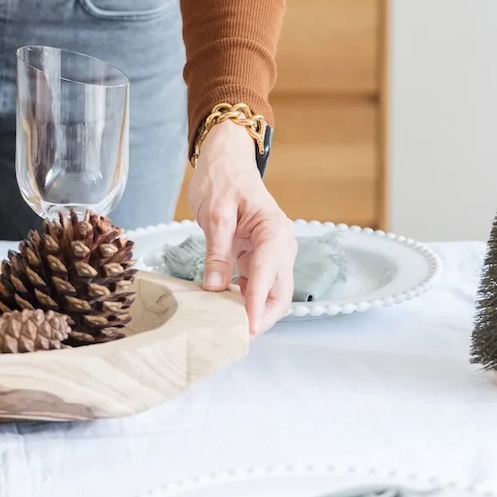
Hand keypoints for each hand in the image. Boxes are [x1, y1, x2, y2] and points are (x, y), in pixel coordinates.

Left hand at [188, 121, 296, 335]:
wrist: (225, 158)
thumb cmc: (222, 178)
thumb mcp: (215, 213)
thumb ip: (217, 252)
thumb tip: (215, 289)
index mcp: (274, 230)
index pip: (269, 275)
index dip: (257, 304)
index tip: (245, 328)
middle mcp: (281, 244)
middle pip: (279, 292)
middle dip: (262, 317)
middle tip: (237, 338)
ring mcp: (272, 251)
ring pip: (272, 292)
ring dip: (255, 312)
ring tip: (231, 330)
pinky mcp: (259, 255)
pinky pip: (258, 284)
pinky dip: (247, 300)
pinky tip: (228, 310)